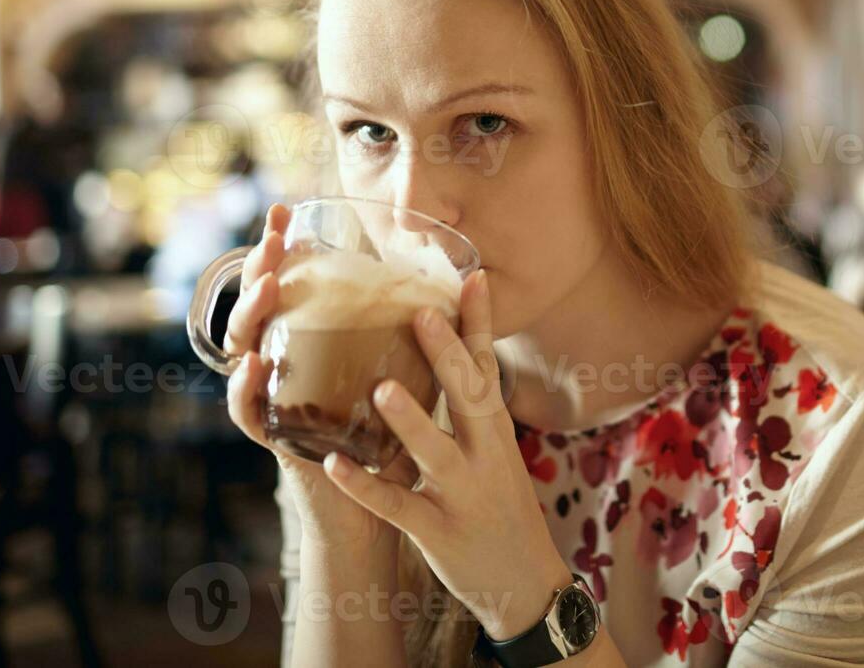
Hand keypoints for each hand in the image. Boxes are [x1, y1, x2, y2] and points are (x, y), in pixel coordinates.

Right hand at [224, 203, 417, 550]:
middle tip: (274, 236)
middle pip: (261, 307)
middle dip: (262, 266)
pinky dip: (245, 388)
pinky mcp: (276, 441)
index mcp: (315, 346)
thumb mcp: (403, 378)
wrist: (378, 515)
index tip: (288, 212)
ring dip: (253, 315)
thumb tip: (462, 279)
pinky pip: (248, 412)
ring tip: (267, 285)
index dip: (286, 250)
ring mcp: (276, 401)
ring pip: (245, 349)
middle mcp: (287, 367)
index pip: (291, 288)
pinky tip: (255, 363)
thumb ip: (413, 335)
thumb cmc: (391, 441)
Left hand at [321, 268, 573, 639]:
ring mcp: (463, 494)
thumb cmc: (503, 507)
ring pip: (434, 452)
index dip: (479, 323)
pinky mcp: (437, 532)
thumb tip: (449, 351)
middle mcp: (485, 455)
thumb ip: (472, 409)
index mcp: (495, 430)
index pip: (487, 367)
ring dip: (409, 420)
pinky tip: (335, 465)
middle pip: (468, 398)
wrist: (528, 585)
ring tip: (381, 387)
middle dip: (447, 355)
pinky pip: (397, 506)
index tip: (470, 277)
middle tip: (421, 312)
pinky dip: (366, 486)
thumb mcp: (497, 451)